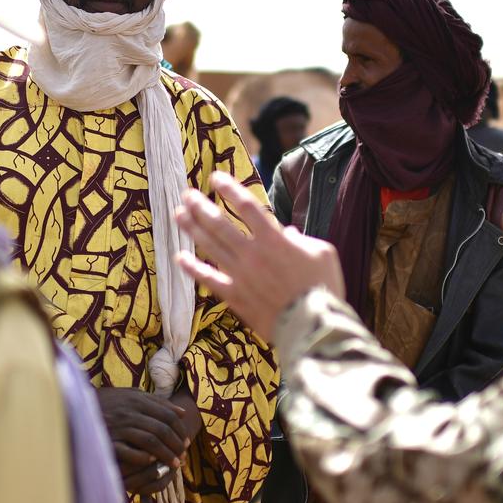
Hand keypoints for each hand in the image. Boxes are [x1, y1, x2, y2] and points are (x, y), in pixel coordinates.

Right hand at [96, 387, 191, 492]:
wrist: (76, 407)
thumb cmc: (107, 403)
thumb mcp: (129, 395)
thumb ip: (154, 401)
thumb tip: (181, 412)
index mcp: (137, 399)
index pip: (168, 415)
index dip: (180, 429)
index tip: (187, 441)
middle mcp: (130, 411)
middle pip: (163, 428)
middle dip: (177, 444)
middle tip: (184, 456)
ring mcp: (119, 426)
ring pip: (151, 441)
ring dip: (166, 454)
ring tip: (175, 464)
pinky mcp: (109, 440)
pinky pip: (131, 451)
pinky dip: (144, 458)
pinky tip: (152, 463)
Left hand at [174, 171, 343, 340]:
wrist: (312, 325)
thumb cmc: (323, 287)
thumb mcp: (323, 253)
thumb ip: (303, 239)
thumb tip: (289, 232)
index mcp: (274, 239)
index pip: (247, 206)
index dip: (230, 189)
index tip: (216, 177)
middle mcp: (252, 253)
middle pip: (220, 224)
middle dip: (201, 206)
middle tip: (187, 194)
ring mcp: (240, 275)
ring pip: (210, 246)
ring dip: (193, 229)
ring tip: (179, 214)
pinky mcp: (235, 296)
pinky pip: (208, 279)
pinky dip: (193, 268)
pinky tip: (179, 258)